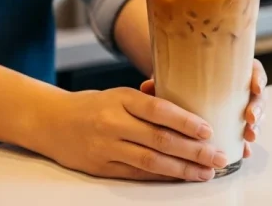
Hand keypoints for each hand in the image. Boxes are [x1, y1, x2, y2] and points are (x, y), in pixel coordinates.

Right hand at [35, 87, 226, 181]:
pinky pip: (138, 174)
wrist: (52, 122)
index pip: (159, 110)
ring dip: (182, 169)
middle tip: (219, 157)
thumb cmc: (95, 105)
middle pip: (160, 139)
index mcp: (121, 98)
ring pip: (151, 161)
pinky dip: (162, 176)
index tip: (209, 130)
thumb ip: (149, 102)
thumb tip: (190, 112)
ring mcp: (107, 147)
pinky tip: (181, 177)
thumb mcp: (120, 94)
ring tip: (205, 172)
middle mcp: (113, 123)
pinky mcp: (102, 168)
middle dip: (194, 151)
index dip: (186, 122)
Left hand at [141, 58, 267, 158]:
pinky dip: (245, 142)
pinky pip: (246, 132)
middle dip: (258, 108)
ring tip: (249, 136)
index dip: (257, 78)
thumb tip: (147, 87)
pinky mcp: (236, 123)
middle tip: (250, 118)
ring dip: (256, 126)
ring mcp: (241, 106)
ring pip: (256, 115)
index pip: (253, 69)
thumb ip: (165, 80)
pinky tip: (244, 151)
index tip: (255, 87)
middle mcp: (241, 87)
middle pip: (258, 95)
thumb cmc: (183, 79)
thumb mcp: (177, 75)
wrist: (184, 87)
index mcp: (233, 69)